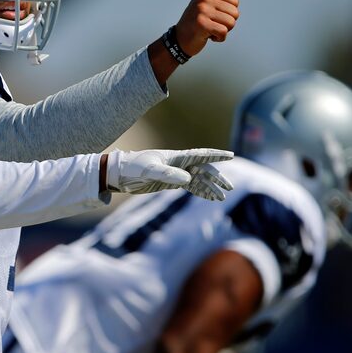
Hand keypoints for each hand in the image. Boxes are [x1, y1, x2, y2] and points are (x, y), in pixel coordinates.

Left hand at [106, 148, 233, 199]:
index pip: (200, 155)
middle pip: (204, 169)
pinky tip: (209, 198)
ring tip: (222, 197)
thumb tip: (189, 179)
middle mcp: (179, 163)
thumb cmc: (134, 168)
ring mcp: (175, 173)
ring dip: (211, 187)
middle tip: (230, 187)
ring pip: (199, 179)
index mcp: (176, 157)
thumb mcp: (150, 171)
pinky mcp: (171, 182)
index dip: (216, 155)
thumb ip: (169, 174)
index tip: (231, 155)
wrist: (120, 174)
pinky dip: (201, 191)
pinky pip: (191, 186)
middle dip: (217, 177)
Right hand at [174, 0, 239, 56]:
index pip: (235, 3)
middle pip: (235, 13)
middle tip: (212, 24)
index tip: (214, 16)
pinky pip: (224, 32)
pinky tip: (208, 37)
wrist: (179, 39)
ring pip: (231, 23)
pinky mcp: (201, 24)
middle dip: (227, 23)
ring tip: (209, 30)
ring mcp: (202, 10)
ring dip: (223, 31)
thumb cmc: (195, 19)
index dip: (228, 13)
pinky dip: (219, 38)